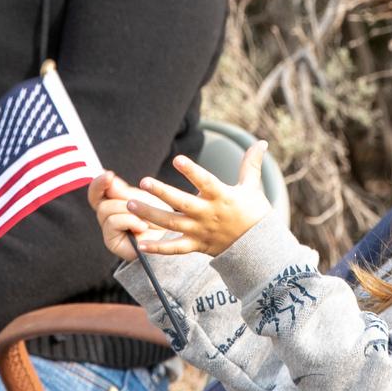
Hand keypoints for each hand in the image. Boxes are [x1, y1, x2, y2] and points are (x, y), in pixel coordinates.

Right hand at [89, 172, 169, 262]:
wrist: (172, 234)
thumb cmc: (158, 216)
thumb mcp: (142, 198)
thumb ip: (123, 191)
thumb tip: (106, 176)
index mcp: (112, 203)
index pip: (95, 192)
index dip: (98, 183)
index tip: (109, 175)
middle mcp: (106, 217)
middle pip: (101, 201)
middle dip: (121, 199)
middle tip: (137, 204)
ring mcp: (108, 230)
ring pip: (106, 209)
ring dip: (127, 210)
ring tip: (143, 218)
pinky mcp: (112, 243)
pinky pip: (113, 222)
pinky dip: (130, 221)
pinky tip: (143, 226)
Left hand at [127, 142, 271, 256]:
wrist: (258, 247)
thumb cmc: (254, 213)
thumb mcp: (252, 187)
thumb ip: (251, 164)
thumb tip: (261, 142)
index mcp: (221, 197)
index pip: (205, 182)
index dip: (192, 171)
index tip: (177, 159)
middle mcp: (208, 214)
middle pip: (181, 203)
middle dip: (161, 193)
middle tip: (142, 182)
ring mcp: (200, 231)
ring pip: (172, 223)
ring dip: (150, 215)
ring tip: (130, 205)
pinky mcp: (196, 245)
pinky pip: (175, 248)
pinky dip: (158, 248)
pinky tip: (140, 243)